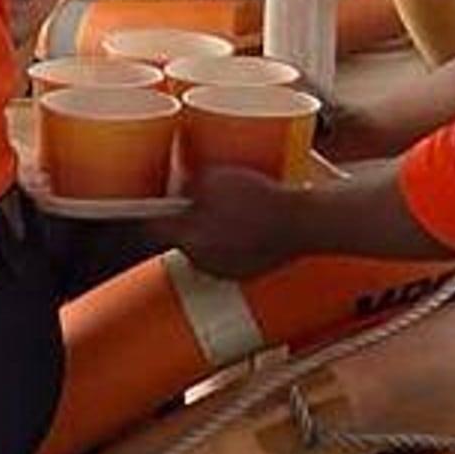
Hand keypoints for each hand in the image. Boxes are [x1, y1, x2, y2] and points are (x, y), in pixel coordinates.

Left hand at [166, 166, 310, 279]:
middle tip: (202, 202)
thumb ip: (188, 185)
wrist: (301, 222)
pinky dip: (232, 246)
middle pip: (181, 240)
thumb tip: (176, 190)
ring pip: (204, 251)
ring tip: (229, 213)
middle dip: (187, 223)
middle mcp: (202, 260)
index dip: (153, 213)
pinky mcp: (244, 275)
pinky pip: (227, 259)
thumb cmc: (260, 198)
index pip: (153, 229)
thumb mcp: (216, 178)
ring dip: (209, 235)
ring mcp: (224, 271)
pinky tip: (247, 228)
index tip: (155, 205)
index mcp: (189, 237)